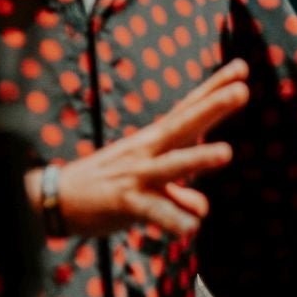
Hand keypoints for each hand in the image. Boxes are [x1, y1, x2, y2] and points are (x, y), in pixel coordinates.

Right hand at [26, 59, 249, 236]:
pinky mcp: (125, 203)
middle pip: (184, 124)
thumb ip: (179, 195)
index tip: (242, 68)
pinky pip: (154, 213)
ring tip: (227, 152)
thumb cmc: (106, 188)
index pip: (188, 110)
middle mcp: (147, 152)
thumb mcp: (147, 187)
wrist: (53, 200)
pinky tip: (190, 229)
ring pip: (172, 165)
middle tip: (243, 90)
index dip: (213, 89)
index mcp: (153, 141)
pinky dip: (174, 221)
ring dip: (199, 158)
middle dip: (213, 107)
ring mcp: (136, 176)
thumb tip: (200, 210)